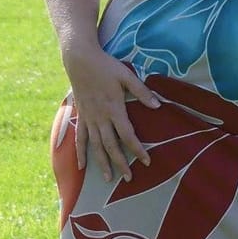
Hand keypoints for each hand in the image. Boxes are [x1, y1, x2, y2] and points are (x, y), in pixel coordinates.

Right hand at [61, 41, 160, 183]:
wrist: (80, 60)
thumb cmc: (105, 66)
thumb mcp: (126, 75)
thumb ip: (141, 91)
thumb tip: (158, 105)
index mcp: (114, 108)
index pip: (127, 134)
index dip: (137, 149)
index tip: (146, 161)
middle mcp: (100, 117)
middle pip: (111, 145)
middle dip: (120, 163)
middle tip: (129, 178)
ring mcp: (89, 118)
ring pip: (96, 146)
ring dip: (102, 163)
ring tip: (108, 179)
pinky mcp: (81, 116)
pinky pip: (80, 138)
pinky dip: (81, 153)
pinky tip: (82, 166)